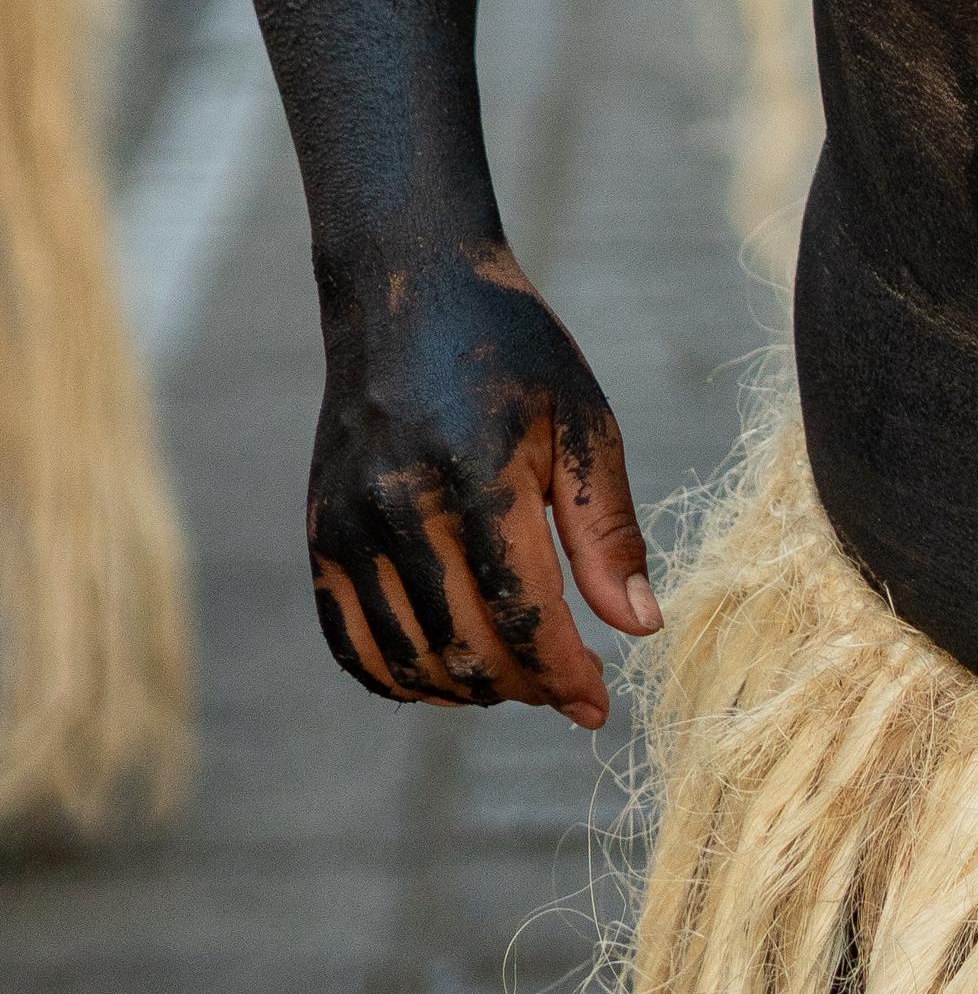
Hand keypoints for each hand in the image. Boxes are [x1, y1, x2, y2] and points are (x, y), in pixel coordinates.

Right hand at [307, 248, 656, 725]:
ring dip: (469, 689)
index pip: (522, 614)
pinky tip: (450, 670)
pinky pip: (353, 645)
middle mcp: (400, 506)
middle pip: (466, 649)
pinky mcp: (319, 534)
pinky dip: (402, 678)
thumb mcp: (582, 419)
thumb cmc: (511, 350)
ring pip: (409, 662)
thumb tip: (641, 627)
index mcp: (477, 473)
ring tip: (518, 673)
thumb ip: (607, 529)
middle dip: (526, 687)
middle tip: (567, 685)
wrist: (406, 290)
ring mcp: (348, 525)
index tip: (600, 703)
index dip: (564, 674)